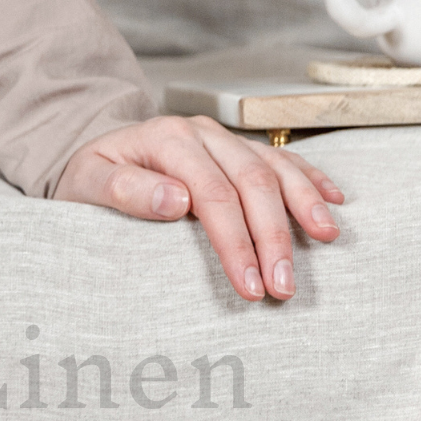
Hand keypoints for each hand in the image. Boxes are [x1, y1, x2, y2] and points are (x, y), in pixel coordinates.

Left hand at [55, 114, 341, 302]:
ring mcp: (224, 139)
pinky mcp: (238, 149)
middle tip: (284, 286)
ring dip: (303, 205)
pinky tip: (332, 202)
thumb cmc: (90, 177)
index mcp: (168, 139)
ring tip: (326, 240)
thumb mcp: (88, 183)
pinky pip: (282, 160)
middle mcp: (202, 133)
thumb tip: (175, 201)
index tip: (249, 285)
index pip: (212, 194)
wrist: (93, 156)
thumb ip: (126, 191)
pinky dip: (310, 180)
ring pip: (275, 167)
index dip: (235, 241)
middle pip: (252, 182)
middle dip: (273, 237)